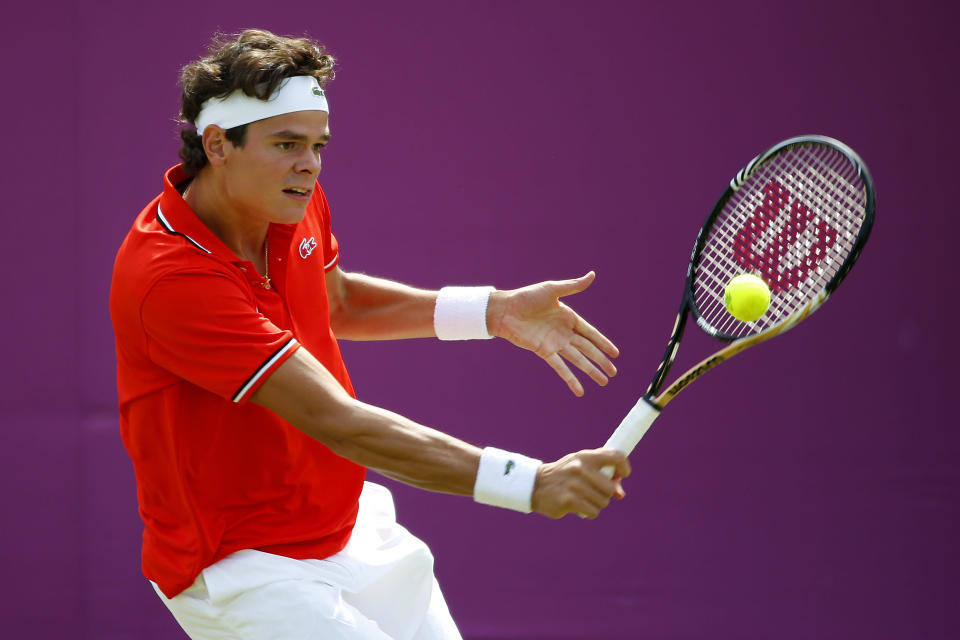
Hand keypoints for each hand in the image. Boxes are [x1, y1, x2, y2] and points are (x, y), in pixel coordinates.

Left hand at [486, 271, 618, 395]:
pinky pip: (560, 367)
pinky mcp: (544, 352)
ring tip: (604, 382)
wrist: (504, 310)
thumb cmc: (526, 297)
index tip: (616, 354)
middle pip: (587, 349)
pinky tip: (580, 391)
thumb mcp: (552, 289)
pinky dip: (570, 379)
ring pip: (578, 360)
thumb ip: (573, 286)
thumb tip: (593, 275)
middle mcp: (564, 332)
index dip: (603, 343)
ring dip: (591, 371)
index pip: (591, 333)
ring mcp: (554, 343)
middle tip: (613, 373)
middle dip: (601, 360)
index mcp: (568, 317)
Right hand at [531, 449, 629, 518]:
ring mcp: (574, 485)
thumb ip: (602, 474)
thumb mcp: (581, 467)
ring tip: (582, 497)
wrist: (535, 485)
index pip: (616, 457)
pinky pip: (593, 512)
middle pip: (610, 488)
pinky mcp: (569, 501)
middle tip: (594, 491)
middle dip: (606, 493)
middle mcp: (580, 469)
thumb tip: (620, 494)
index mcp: (585, 457)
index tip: (622, 475)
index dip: (624, 467)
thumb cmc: (564, 475)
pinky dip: (589, 512)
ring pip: (603, 502)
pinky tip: (578, 506)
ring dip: (596, 504)